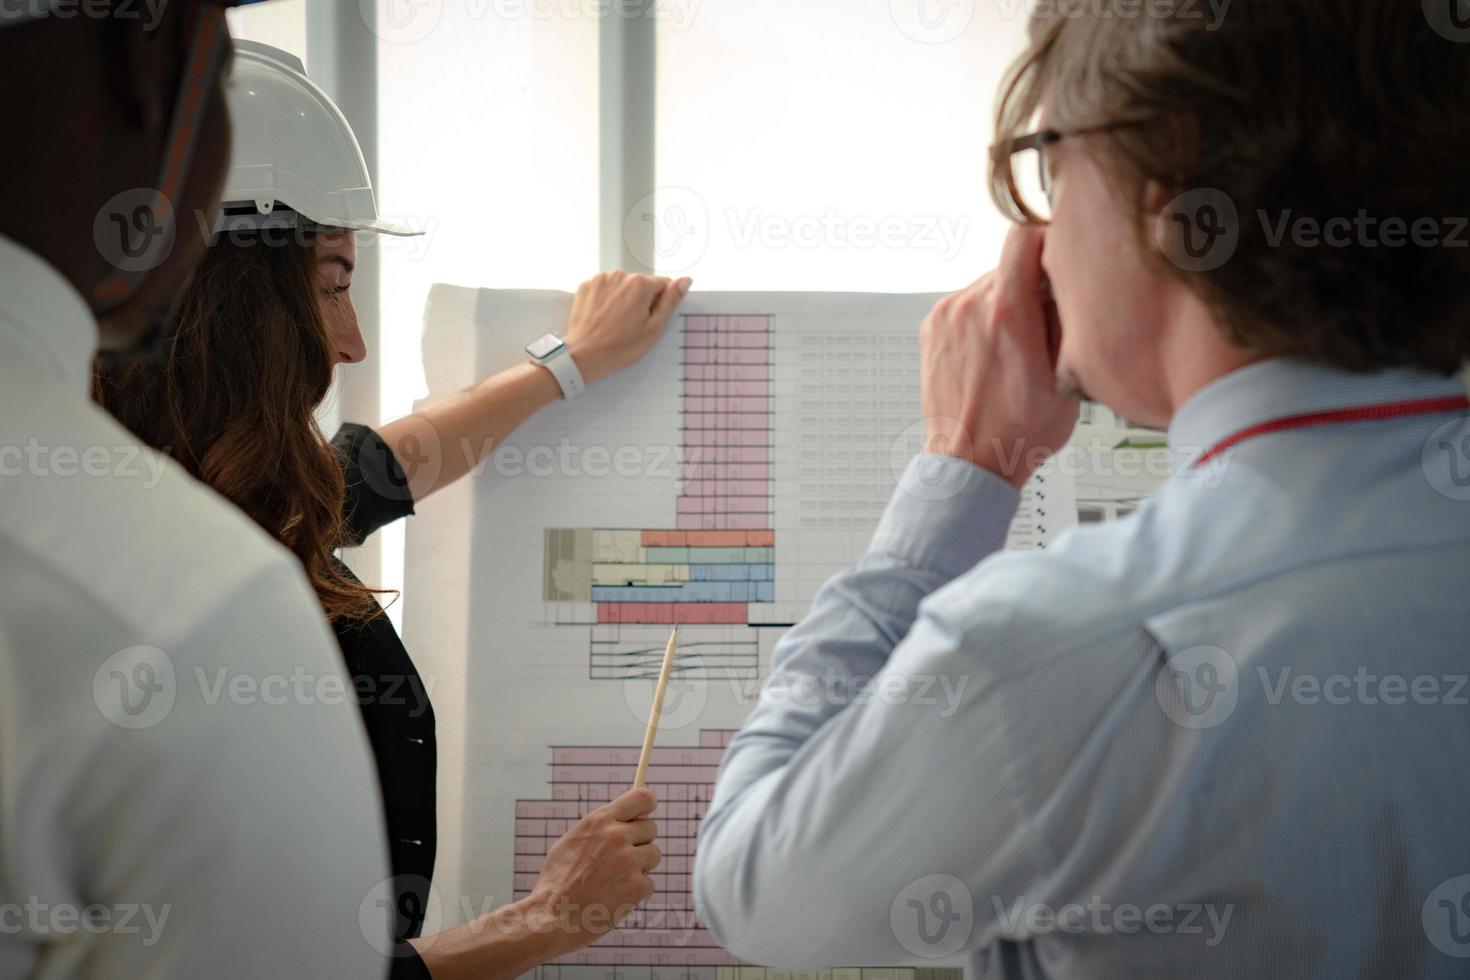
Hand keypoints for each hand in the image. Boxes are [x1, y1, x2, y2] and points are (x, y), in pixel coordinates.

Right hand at [523, 786, 660, 954]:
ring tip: (614, 880)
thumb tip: (625, 820)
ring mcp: (629, 861)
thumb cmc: (558, 882)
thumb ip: (600, 828)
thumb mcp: (572, 841)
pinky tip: (614, 898)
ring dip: (640, 867)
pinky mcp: (637, 886)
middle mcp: (617, 836)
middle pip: (651, 828)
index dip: (647, 805)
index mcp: (600, 820)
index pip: (641, 798)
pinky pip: (648, 883)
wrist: (552, 918)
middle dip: (640, 842)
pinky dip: (635, 892)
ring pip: (653, 855)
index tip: (647, 813)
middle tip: (622, 859)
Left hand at [563, 271, 692, 383]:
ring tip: (615, 322)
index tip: (649, 319)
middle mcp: (620, 275)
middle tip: (631, 325)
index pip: (663, 284)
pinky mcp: (586, 286)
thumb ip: (670, 301)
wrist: (582, 356)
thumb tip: (684, 281)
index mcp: (640, 284)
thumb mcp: (653, 328)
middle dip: (640, 300)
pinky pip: (604, 288)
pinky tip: (603, 317)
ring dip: (622, 298)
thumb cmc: (618, 347)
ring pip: (622, 285)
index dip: (660, 303)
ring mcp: (600, 279)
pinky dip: (606, 299)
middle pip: (640, 284)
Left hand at [919, 226, 1078, 488]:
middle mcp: (970, 306)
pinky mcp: (932, 327)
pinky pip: (967, 304)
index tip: (1060, 263)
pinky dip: (982, 318)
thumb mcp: (1067, 372)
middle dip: (1031, 285)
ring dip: (1006, 303)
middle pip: (1010, 265)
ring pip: (988, 285)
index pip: (1025, 236)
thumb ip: (1069, 317)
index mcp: (1006, 312)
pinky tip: (993, 354)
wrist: (971, 459)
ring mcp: (946, 315)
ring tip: (1016, 348)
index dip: (1048, 243)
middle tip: (1044, 325)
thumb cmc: (1022, 427)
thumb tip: (1070, 277)